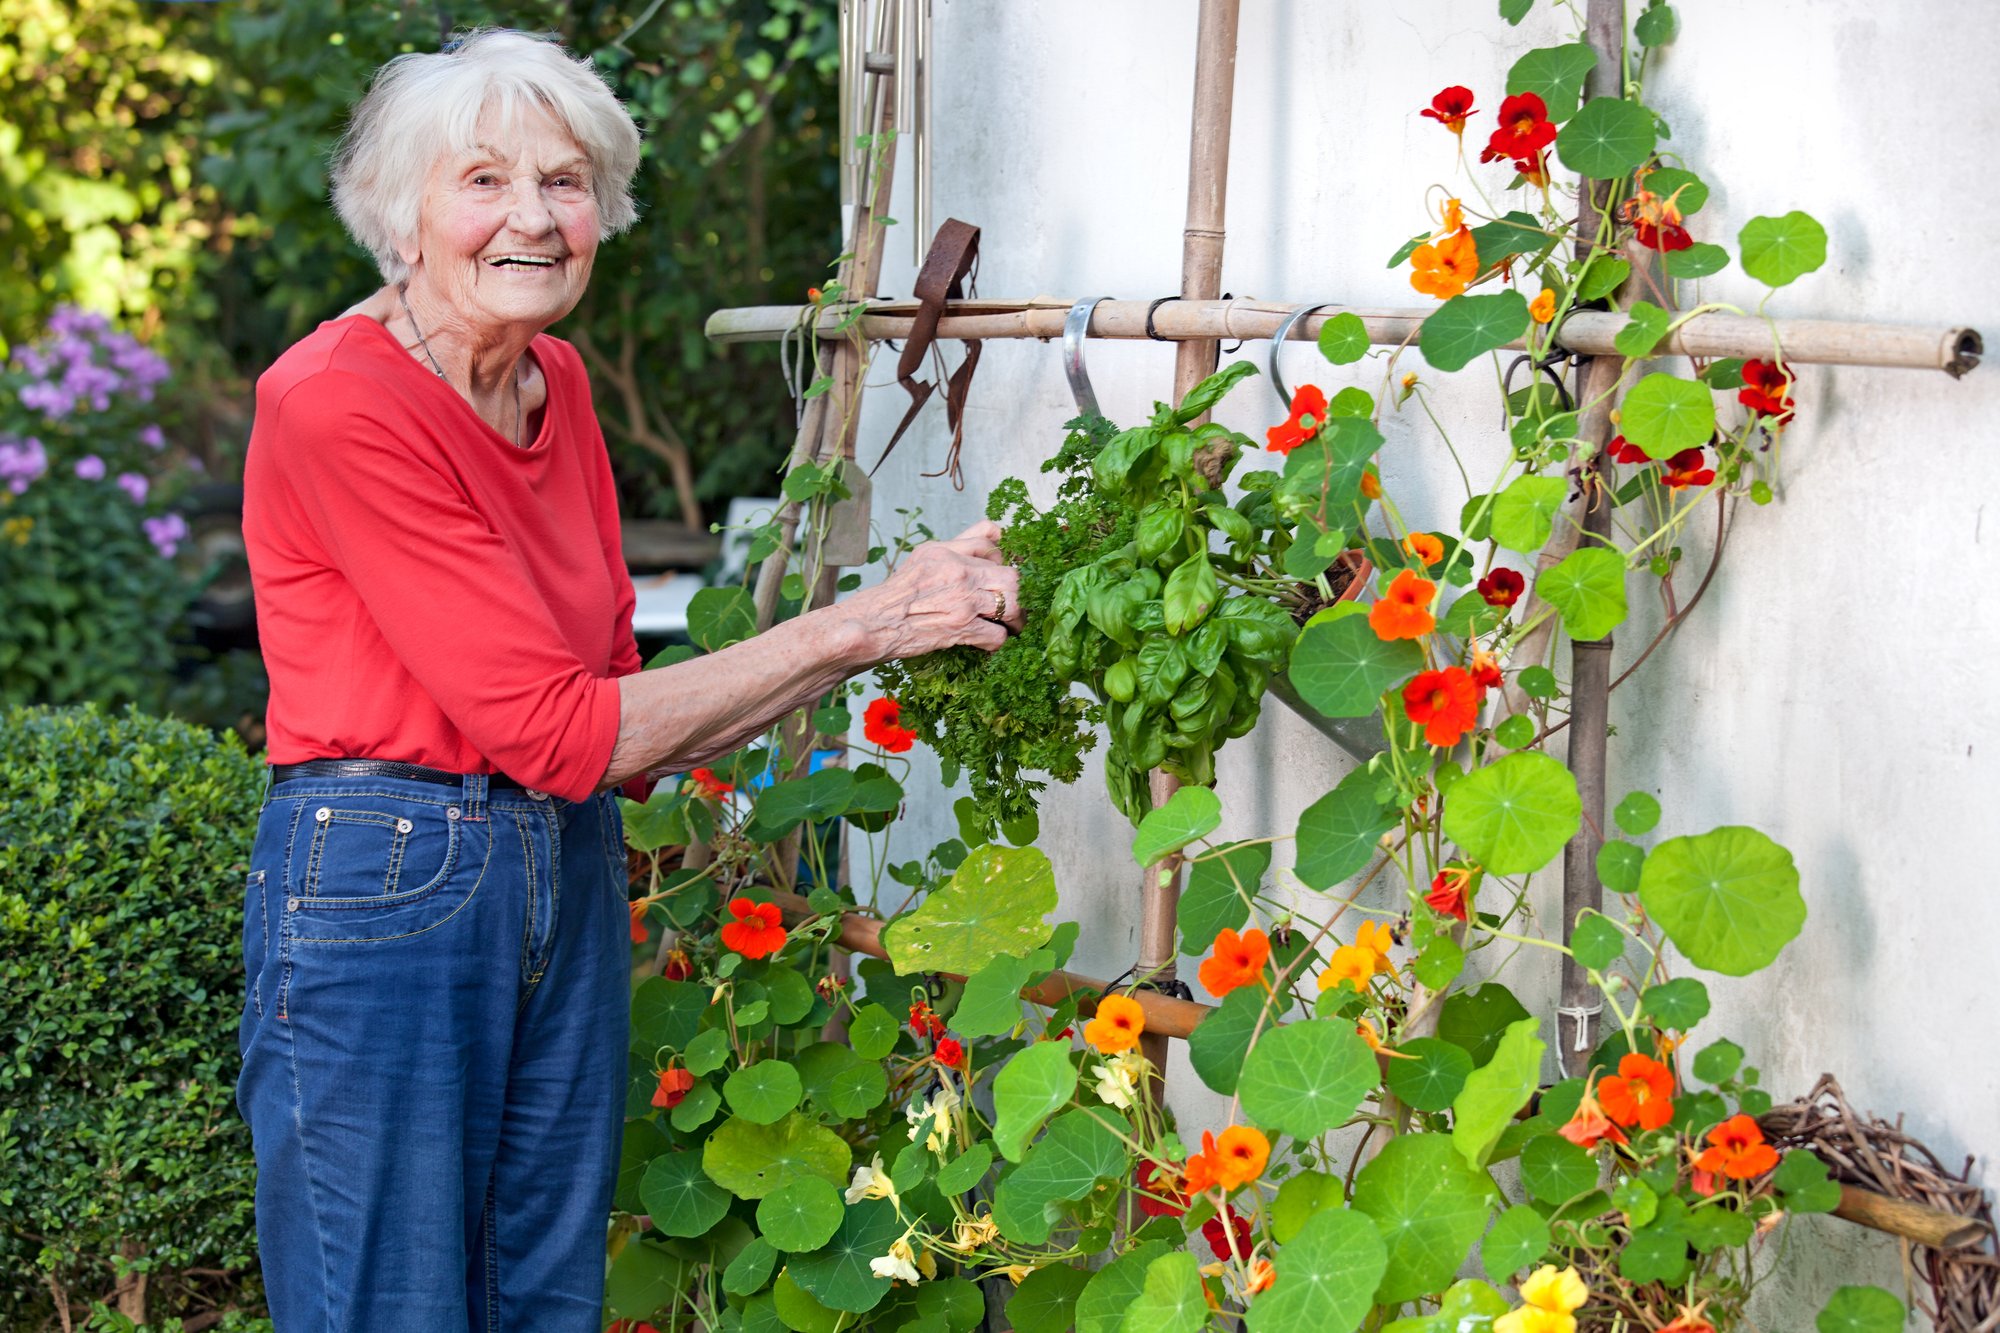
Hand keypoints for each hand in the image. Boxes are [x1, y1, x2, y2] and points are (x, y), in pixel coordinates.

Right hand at [848, 520, 1022, 661]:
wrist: (874, 623)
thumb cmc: (895, 595)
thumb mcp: (922, 557)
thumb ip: (955, 547)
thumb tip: (992, 538)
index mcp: (947, 551)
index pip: (991, 542)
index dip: (1002, 559)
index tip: (1001, 574)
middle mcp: (958, 571)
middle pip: (1011, 576)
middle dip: (1018, 593)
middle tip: (1014, 605)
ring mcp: (962, 600)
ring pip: (1011, 605)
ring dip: (1016, 619)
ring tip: (1012, 626)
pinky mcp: (962, 628)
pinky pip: (997, 634)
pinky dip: (998, 641)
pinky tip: (989, 642)